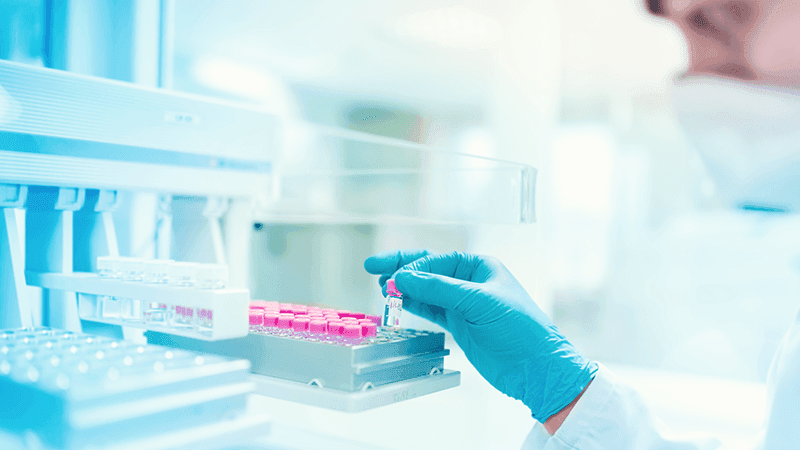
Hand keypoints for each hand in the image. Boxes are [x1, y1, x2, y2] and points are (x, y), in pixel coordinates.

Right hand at [364, 249, 596, 422]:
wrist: (536, 368)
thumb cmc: (521, 329)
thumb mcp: (479, 303)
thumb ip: (439, 289)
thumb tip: (404, 277)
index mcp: (481, 267)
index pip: (438, 259)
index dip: (414, 265)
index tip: (395, 275)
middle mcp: (471, 282)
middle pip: (428, 270)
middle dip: (401, 268)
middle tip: (373, 266)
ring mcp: (464, 304)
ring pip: (426, 291)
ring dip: (404, 288)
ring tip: (381, 286)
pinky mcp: (460, 325)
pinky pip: (431, 310)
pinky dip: (413, 305)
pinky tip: (398, 302)